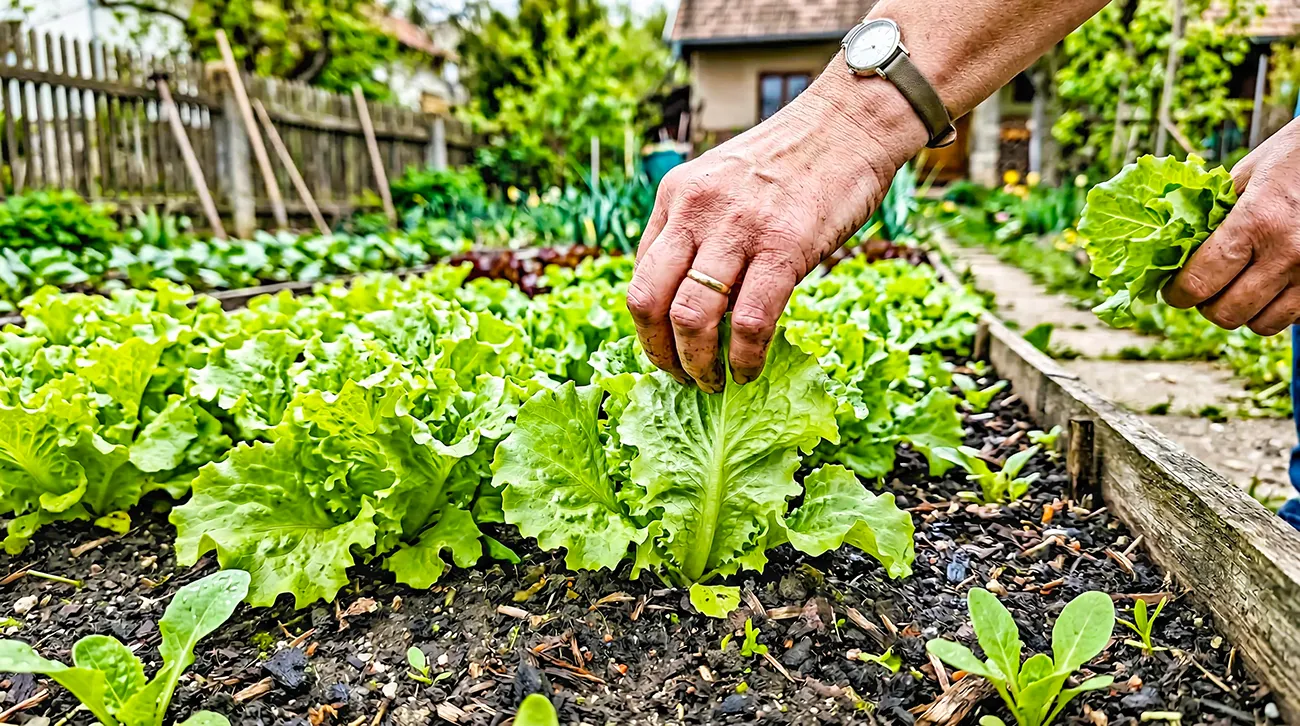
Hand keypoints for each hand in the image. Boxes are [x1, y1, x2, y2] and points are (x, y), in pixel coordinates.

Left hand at [626, 66, 925, 391]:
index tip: (665, 350)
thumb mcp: (724, 183)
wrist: (848, 124)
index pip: (640, 275)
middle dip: (657, 352)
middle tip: (679, 377)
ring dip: (696, 364)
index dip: (648, 325)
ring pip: (691, 317)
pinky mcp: (784, 247)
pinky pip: (750, 321)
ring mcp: (738, 229)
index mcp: (676, 197)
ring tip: (711, 383)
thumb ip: (700, 231)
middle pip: (648, 300)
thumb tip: (691, 299)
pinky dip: (745, 358)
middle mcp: (696, 211)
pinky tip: (749, 370)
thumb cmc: (792, 161)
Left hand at [1164, 118, 1299, 335]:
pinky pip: (1293, 317)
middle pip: (1227, 312)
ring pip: (1262, 324)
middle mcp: (1286, 252)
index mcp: (1256, 221)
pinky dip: (1275, 309)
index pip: (1199, 282)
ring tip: (1238, 289)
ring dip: (1243, 312)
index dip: (1177, 294)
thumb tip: (1174, 247)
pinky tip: (1270, 286)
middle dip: (1207, 306)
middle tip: (1204, 290)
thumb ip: (1213, 212)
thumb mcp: (1247, 174)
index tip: (1173, 291)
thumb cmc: (1295, 158)